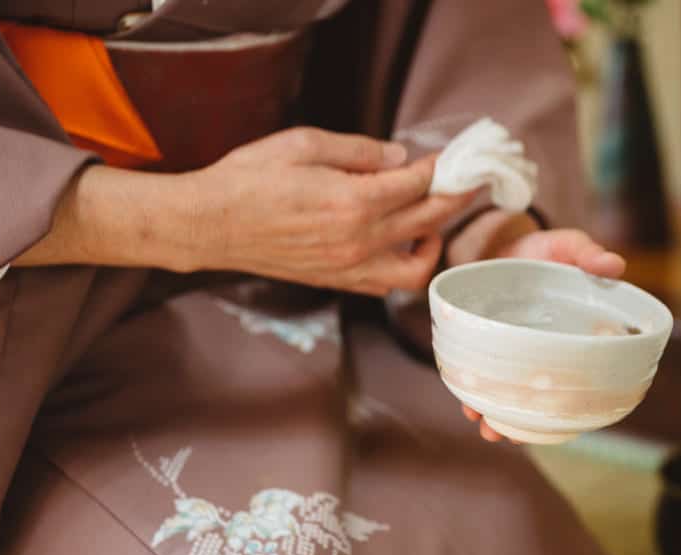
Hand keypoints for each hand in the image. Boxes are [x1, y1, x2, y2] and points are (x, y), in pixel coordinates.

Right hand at [17, 128, 477, 294]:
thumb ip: (358, 150)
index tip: (458, 157)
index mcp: (353, 201)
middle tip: (470, 183)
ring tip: (432, 221)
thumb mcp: (303, 145)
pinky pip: (387, 284)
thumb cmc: (249, 179)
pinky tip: (402, 245)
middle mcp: (359, 240)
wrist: (210, 225)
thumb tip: (400, 158)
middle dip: (457, 198)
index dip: (445, 168)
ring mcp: (350, 267)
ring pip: (417, 268)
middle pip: (430, 221)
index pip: (419, 184)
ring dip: (434, 243)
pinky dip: (405, 266)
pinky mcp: (338, 281)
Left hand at [453, 212, 626, 441]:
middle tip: (515, 435)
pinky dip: (472, 392)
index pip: (578, 374)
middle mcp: (539, 352)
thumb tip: (615, 265)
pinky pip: (480, 375)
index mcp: (567, 336)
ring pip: (507, 391)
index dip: (572, 398)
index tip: (565, 418)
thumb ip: (586, 253)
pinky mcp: (483, 346)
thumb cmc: (541, 251)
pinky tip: (468, 406)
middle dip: (527, 418)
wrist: (498, 243)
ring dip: (497, 413)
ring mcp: (510, 352)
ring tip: (488, 429)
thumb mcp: (566, 247)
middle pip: (539, 394)